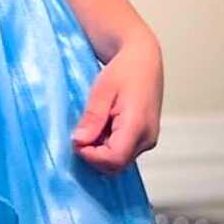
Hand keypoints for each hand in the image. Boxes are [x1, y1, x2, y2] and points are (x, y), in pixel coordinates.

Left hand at [72, 32, 162, 173]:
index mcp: (137, 126)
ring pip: (119, 160)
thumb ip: (92, 118)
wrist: (143, 59)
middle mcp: (147, 138)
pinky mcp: (144, 137)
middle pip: (116, 164)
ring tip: (91, 124)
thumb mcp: (102, 91)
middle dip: (93, 154)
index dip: (90, 155)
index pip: (113, 159)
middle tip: (80, 132)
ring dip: (100, 149)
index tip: (76, 140)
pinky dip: (107, 144)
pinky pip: (123, 151)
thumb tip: (79, 141)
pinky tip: (100, 126)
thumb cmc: (125, 70)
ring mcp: (147, 139)